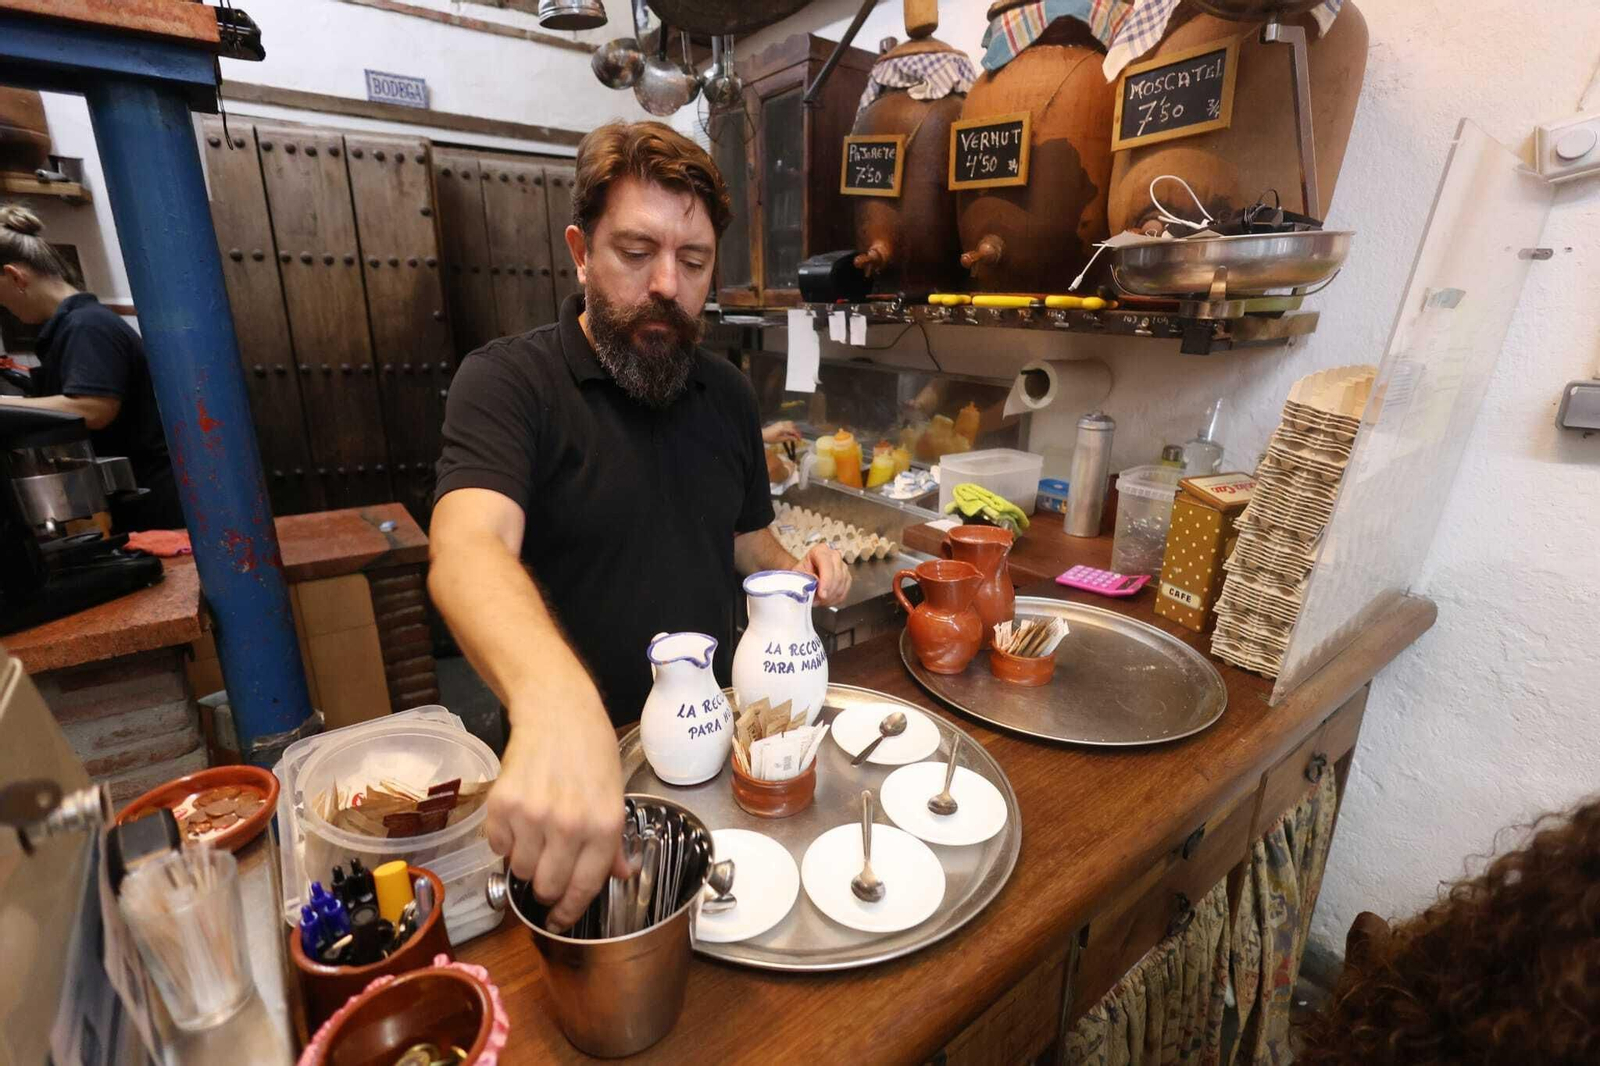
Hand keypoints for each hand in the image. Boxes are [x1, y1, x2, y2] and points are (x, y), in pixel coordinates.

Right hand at [487, 687, 629, 930]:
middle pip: (547, 887)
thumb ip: (615, 842)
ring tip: (536, 835)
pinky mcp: (502, 805)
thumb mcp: (615, 796)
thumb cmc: (592, 753)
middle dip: (546, 888)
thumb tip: (622, 875)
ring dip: (526, 862)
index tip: (559, 920)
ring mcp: (533, 816)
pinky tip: (519, 819)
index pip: (585, 886)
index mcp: (604, 826)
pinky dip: (505, 841)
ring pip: (520, 870)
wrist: (558, 712)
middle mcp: (569, 825)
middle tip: (547, 872)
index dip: (569, 910)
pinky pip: (497, 847)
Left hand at [761, 420, 800, 444]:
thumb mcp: (780, 440)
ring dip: (794, 428)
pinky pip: (787, 423)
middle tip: (798, 436)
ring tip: (794, 434)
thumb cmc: (769, 438)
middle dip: (797, 431)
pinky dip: (790, 426)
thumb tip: (795, 439)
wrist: (763, 435)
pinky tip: (789, 432)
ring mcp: (780, 422)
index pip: (793, 430)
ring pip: (790, 423)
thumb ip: (789, 438)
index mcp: (783, 428)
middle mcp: (782, 424)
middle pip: (793, 425)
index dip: (797, 435)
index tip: (799, 439)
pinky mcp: (779, 423)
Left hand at [798, 542, 850, 605]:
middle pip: (837, 575)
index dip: (826, 581)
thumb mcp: (798, 573)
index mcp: (820, 551)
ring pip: (842, 585)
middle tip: (818, 600)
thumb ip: (805, 578)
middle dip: (828, 592)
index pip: (827, 564)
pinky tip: (826, 600)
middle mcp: (834, 556)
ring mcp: (842, 566)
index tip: (822, 594)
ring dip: (831, 597)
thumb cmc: (802, 572)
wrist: (807, 573)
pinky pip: (845, 591)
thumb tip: (814, 584)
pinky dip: (836, 599)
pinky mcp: (847, 577)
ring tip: (819, 601)